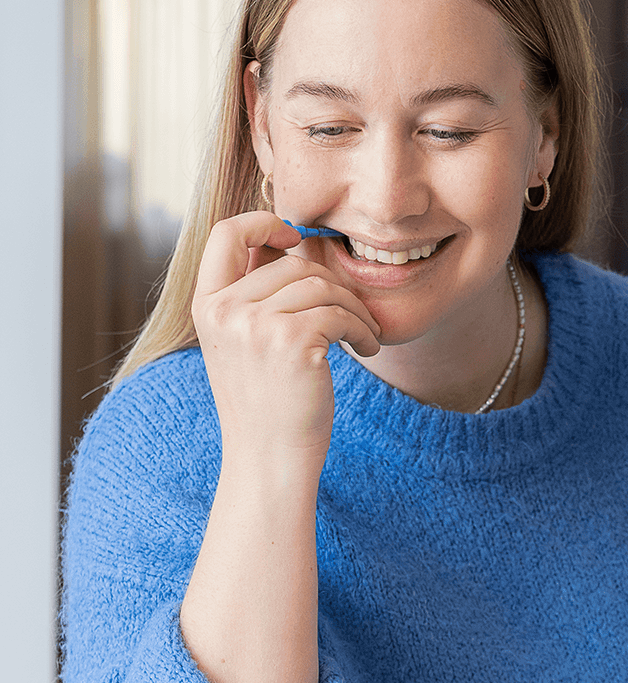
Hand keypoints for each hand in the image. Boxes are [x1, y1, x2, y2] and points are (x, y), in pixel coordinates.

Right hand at [192, 212, 381, 461]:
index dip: (264, 222)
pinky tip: (366, 349)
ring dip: (354, 309)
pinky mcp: (292, 341)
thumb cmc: (267, 404)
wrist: (270, 459)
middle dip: (333, 285)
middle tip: (352, 315)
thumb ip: (254, 296)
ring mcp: (255, 325)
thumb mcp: (243, 343)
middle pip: (293, 263)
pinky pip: (341, 313)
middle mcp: (224, 310)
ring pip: (322, 285)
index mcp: (206, 306)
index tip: (295, 236)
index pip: (226, 233)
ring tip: (364, 335)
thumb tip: (290, 241)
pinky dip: (363, 329)